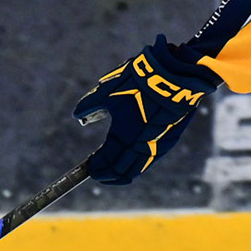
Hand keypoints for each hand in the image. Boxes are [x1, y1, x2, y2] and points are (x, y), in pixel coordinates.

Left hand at [73, 35, 213, 184]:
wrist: (172, 75)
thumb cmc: (136, 82)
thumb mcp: (106, 92)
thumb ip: (89, 105)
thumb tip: (78, 116)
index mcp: (123, 136)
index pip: (107, 162)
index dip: (97, 168)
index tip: (90, 169)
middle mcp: (141, 146)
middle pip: (123, 170)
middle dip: (109, 174)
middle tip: (100, 174)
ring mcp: (158, 144)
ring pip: (139, 168)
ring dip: (126, 172)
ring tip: (116, 172)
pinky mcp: (170, 139)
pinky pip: (152, 159)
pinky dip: (140, 163)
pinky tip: (135, 159)